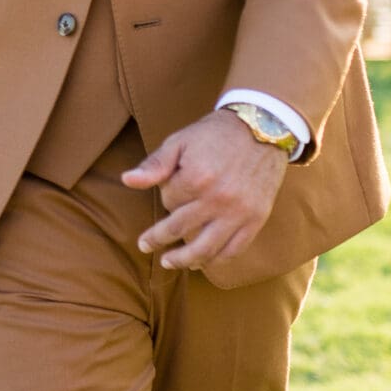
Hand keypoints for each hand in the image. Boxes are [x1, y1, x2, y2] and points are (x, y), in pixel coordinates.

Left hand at [123, 110, 287, 271]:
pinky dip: (217, 259)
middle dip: (158, 239)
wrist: (263, 127)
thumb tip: (127, 181)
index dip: (166, 196)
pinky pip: (234, 249)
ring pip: (205, 248)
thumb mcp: (181, 141)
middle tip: (144, 246)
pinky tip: (203, 262)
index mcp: (196, 178)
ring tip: (169, 263)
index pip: (168, 201)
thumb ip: (155, 164)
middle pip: (180, 229)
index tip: (171, 188)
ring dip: (184, 260)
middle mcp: (218, 200)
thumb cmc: (216, 134)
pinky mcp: (256, 219)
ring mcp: (239, 213)